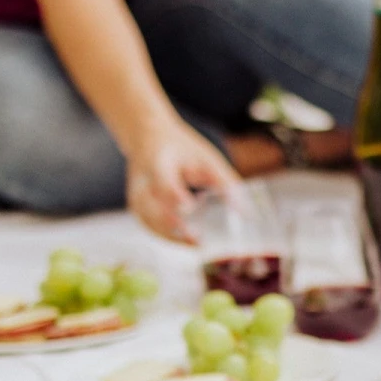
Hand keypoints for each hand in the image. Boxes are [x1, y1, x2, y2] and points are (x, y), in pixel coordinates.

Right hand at [125, 118, 238, 242]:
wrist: (147, 136)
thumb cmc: (181, 148)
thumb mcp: (206, 157)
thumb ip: (225, 182)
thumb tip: (245, 212)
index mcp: (158, 162)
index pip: (162, 181)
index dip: (174, 196)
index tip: (191, 208)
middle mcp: (142, 180)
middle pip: (151, 207)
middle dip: (172, 226)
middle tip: (197, 239)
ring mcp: (135, 194)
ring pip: (148, 221)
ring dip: (170, 236)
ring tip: (196, 244)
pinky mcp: (136, 205)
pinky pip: (149, 225)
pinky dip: (166, 236)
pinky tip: (185, 240)